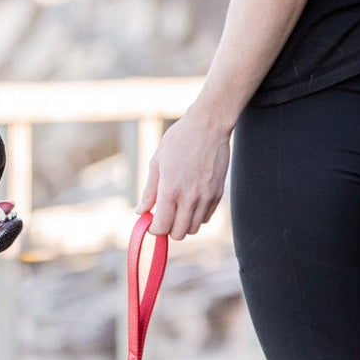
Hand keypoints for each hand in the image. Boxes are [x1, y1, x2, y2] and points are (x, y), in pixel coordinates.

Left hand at [136, 111, 231, 240]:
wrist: (209, 125)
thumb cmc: (179, 140)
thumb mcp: (157, 164)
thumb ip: (149, 192)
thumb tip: (141, 212)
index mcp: (170, 191)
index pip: (161, 228)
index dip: (154, 229)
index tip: (152, 221)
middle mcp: (189, 198)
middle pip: (178, 234)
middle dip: (168, 229)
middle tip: (164, 215)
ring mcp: (206, 197)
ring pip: (193, 229)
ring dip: (183, 224)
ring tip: (177, 208)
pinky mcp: (218, 194)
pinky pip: (206, 218)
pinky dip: (197, 216)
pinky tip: (191, 201)